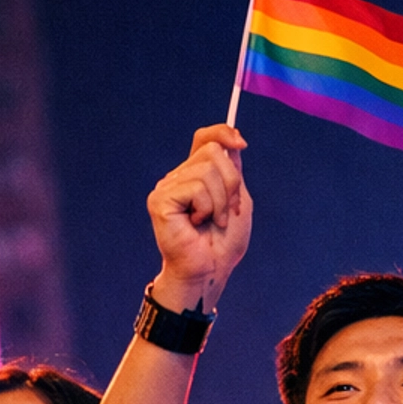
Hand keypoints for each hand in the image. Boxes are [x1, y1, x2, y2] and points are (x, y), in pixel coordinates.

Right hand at [147, 125, 251, 312]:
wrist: (211, 270)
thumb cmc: (223, 243)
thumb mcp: (237, 200)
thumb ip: (233, 170)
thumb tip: (232, 140)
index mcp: (195, 175)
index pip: (205, 138)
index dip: (223, 132)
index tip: (241, 144)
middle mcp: (178, 177)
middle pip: (213, 151)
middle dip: (232, 182)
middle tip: (228, 210)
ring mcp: (167, 187)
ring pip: (207, 170)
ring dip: (221, 201)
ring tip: (212, 221)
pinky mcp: (161, 200)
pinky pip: (196, 187)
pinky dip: (206, 208)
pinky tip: (197, 224)